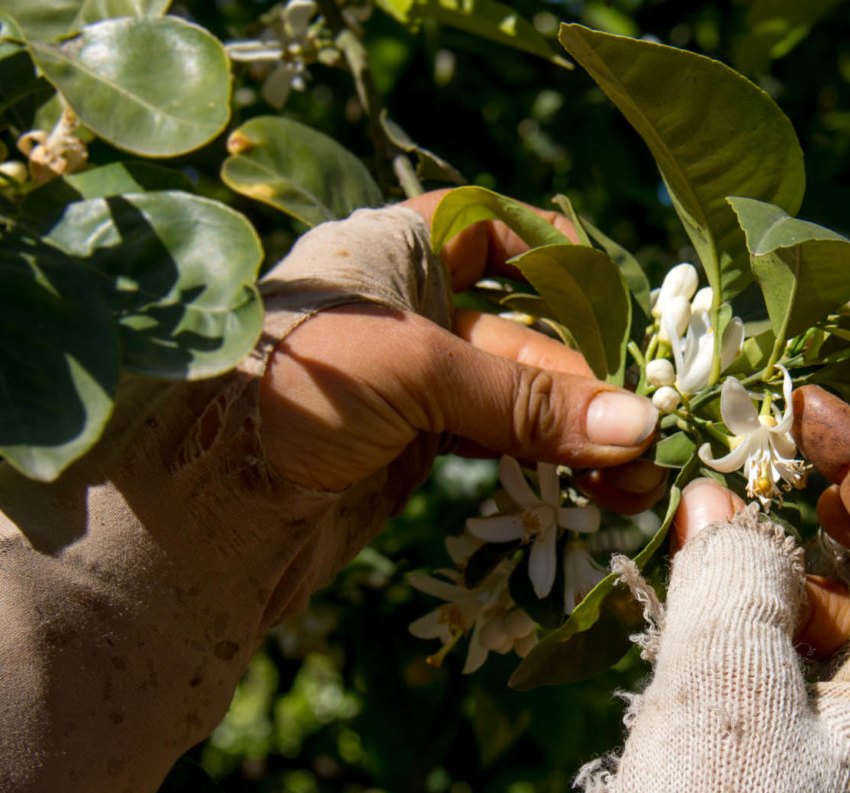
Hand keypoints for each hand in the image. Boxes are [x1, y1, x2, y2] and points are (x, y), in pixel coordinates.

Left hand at [257, 190, 667, 509]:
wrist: (199, 505)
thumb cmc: (291, 392)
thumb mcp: (416, 374)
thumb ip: (526, 399)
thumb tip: (638, 428)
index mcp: (397, 247)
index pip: (498, 230)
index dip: (560, 264)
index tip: (619, 315)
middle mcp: (411, 304)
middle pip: (528, 331)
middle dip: (591, 385)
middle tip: (650, 441)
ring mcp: (414, 378)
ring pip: (520, 395)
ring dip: (580, 434)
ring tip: (636, 481)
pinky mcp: (414, 442)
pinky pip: (500, 440)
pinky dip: (546, 461)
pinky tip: (593, 487)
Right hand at [527, 393, 849, 792]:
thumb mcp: (726, 685)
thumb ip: (737, 573)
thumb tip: (724, 507)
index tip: (815, 400)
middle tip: (835, 470)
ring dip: (834, 571)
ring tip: (753, 520)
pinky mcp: (805, 786)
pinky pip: (821, 679)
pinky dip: (783, 624)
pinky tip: (715, 602)